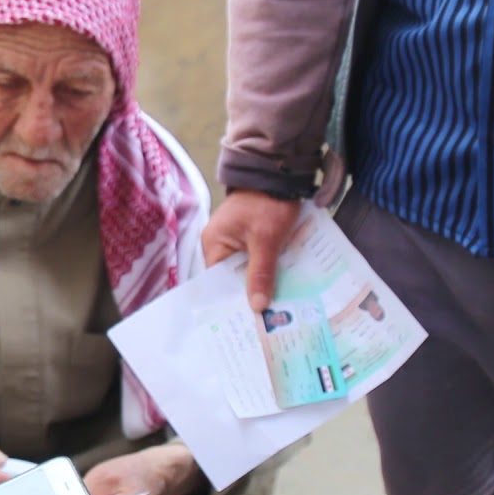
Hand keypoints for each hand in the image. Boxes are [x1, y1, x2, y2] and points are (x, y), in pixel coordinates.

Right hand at [201, 189, 300, 311]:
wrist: (279, 174)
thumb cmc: (267, 203)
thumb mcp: (267, 240)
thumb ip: (261, 273)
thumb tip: (257, 307)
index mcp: (213, 244)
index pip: (218, 282)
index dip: (232, 300)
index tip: (249, 320)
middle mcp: (218, 244)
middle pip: (232, 278)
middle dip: (249, 293)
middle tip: (266, 318)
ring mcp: (233, 240)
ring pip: (245, 270)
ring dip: (260, 281)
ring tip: (275, 305)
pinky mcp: (248, 237)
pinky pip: (254, 260)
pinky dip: (266, 269)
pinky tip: (279, 281)